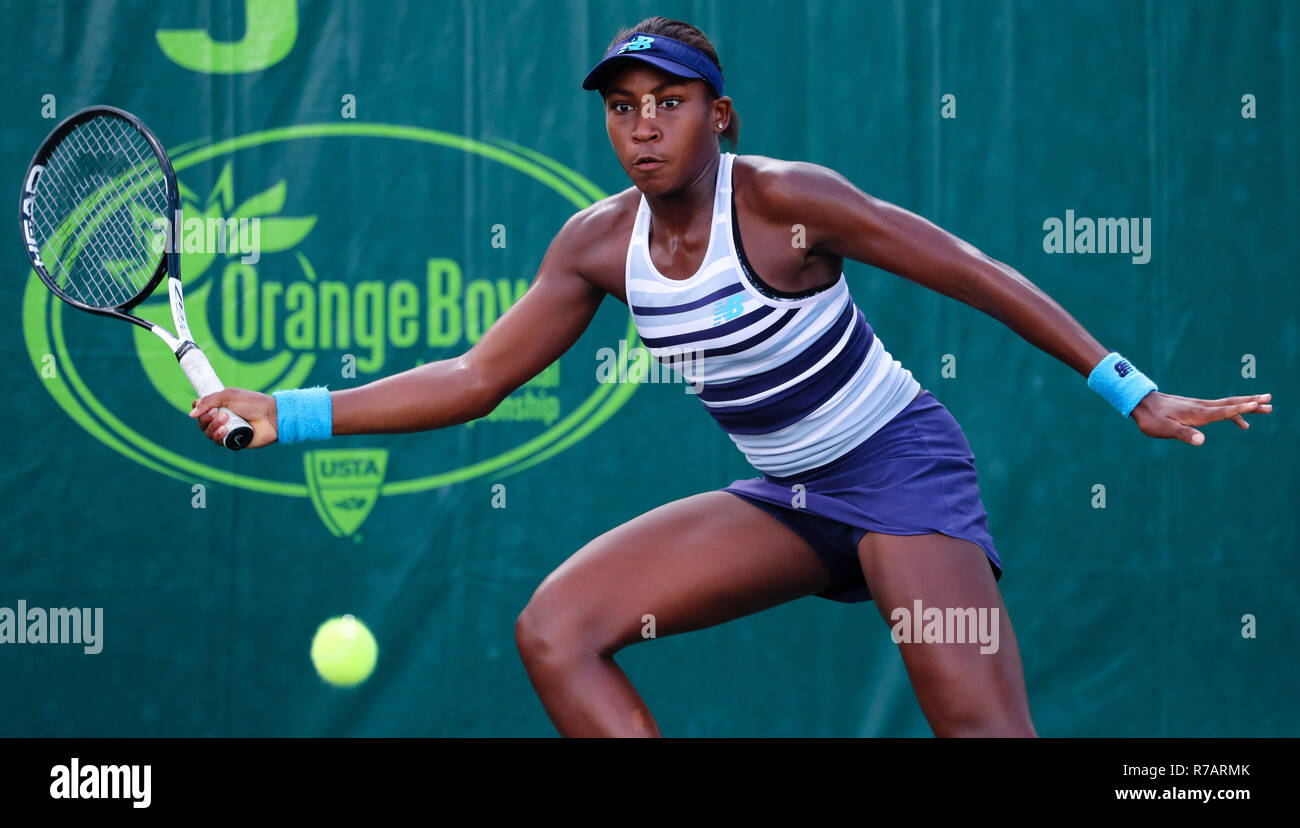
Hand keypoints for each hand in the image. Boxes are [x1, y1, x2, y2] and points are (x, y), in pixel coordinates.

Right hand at [190, 389, 277, 447]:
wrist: (271, 416)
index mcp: (220, 406)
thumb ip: (208, 401)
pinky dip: (218, 436)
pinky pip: (217, 442)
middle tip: (218, 412)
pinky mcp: (232, 441)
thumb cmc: (253, 403)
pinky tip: (225, 430)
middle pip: (201, 422)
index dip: (198, 409)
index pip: (200, 409)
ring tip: (226, 419)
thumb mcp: (229, 395)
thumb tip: (191, 414)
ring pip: (208, 433)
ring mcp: (226, 430)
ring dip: (213, 426)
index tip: (204, 406)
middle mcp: (221, 419)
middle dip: (206, 418)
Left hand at [1129, 391, 1271, 445]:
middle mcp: (1202, 407)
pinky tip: (1241, 423)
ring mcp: (1200, 406)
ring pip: (1228, 405)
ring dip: (1247, 405)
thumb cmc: (1152, 418)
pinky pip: (1220, 410)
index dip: (1240, 409)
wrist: (1142, 404)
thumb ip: (1184, 434)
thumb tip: (1202, 441)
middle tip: (1270, 401)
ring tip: (1266, 407)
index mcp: (1197, 413)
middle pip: (1231, 404)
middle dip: (1251, 403)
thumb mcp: (1165, 429)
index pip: (1223, 411)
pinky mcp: (1197, 408)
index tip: (1256, 404)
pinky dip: (1233, 414)